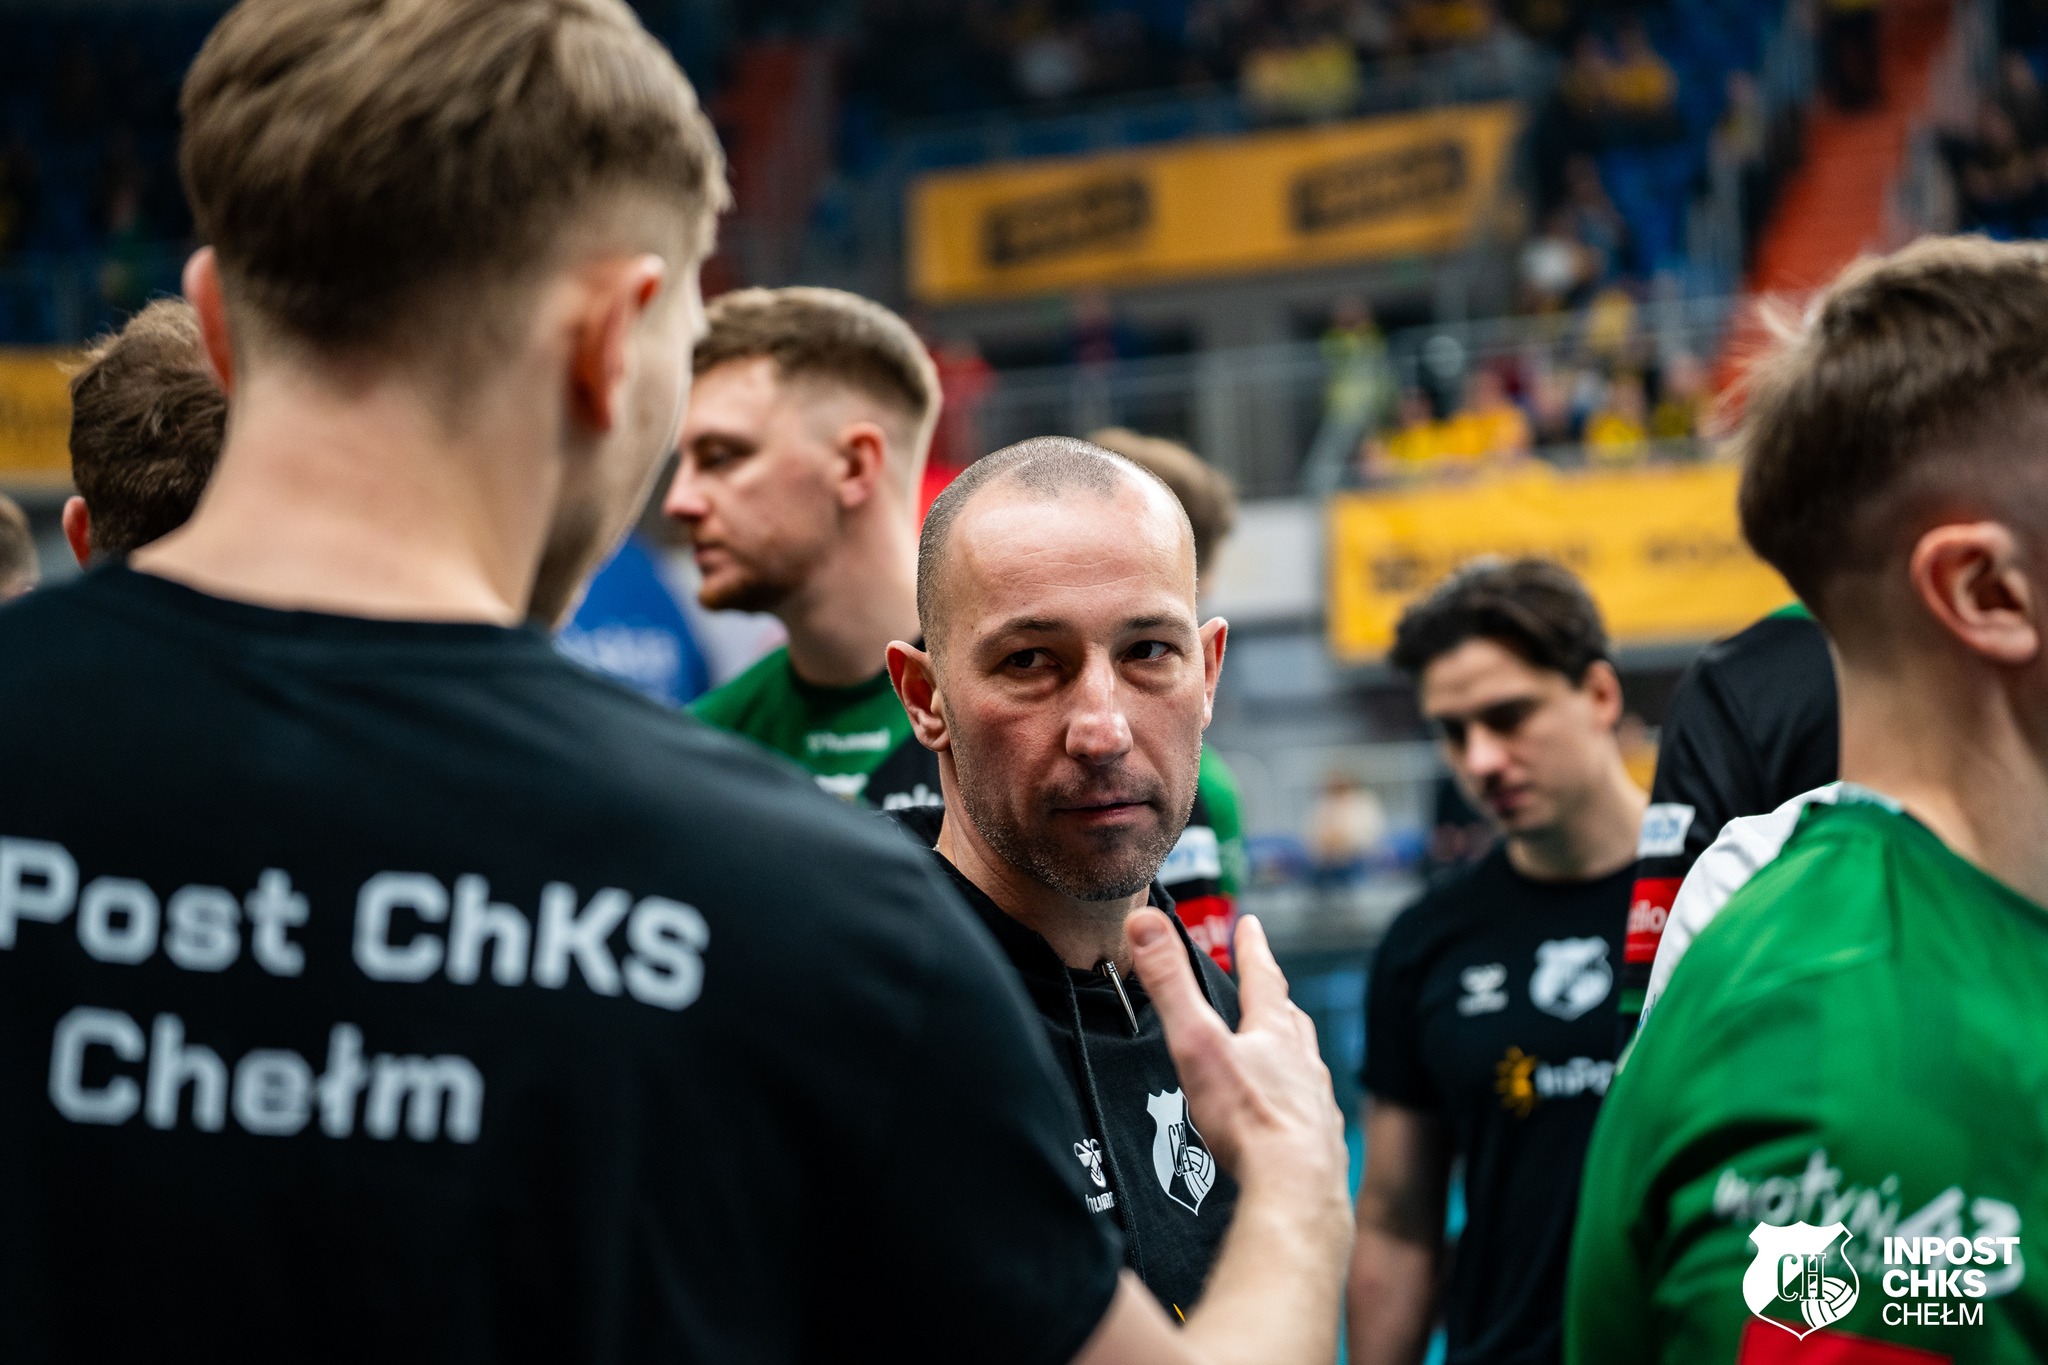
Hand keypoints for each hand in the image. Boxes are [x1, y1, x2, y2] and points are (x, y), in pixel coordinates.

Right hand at [1126, 911, 1348, 1205]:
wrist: (1296, 1187)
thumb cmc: (1247, 1119)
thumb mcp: (1198, 1043)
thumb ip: (1170, 984)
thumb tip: (1146, 923)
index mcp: (1273, 1034)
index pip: (1262, 976)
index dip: (1253, 948)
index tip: (1251, 924)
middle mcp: (1302, 1063)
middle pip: (1290, 1019)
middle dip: (1275, 999)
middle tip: (1269, 985)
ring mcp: (1315, 1102)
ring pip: (1305, 1064)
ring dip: (1291, 1050)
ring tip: (1282, 1050)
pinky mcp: (1319, 1142)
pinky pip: (1310, 1112)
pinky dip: (1298, 1103)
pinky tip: (1289, 1115)